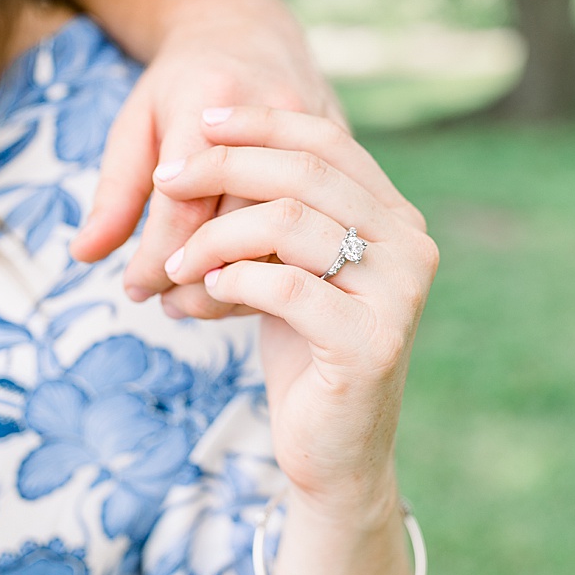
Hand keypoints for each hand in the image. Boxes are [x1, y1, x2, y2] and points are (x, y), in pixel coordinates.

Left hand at [71, 13, 343, 318]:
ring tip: (191, 299)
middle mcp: (280, 111)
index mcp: (216, 100)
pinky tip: (235, 280)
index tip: (133, 289)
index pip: (184, 209)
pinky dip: (271, 269)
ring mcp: (327, 132)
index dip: (155, 261)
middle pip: (239, 228)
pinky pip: (316, 232)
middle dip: (196, 279)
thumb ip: (114, 192)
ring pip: (284, 240)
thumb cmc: (181, 85)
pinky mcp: (354, 159)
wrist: (245, 30)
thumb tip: (83, 255)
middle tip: (162, 301)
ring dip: (235, 283)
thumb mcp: (135, 126)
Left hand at [152, 106, 435, 519]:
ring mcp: (399, 294)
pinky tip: (205, 293)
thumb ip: (280, 213)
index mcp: (395, 216)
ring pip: (290, 223)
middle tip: (164, 183)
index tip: (199, 123)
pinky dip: (232, 281)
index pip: (326, 141)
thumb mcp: (290, 270)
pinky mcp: (372, 343)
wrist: (331, 451)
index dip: (260, 123)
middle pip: (305, 173)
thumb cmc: (304, 353)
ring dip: (215, 236)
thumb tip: (219, 145)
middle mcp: (410, 245)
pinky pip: (286, 288)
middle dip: (222, 168)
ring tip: (174, 264)